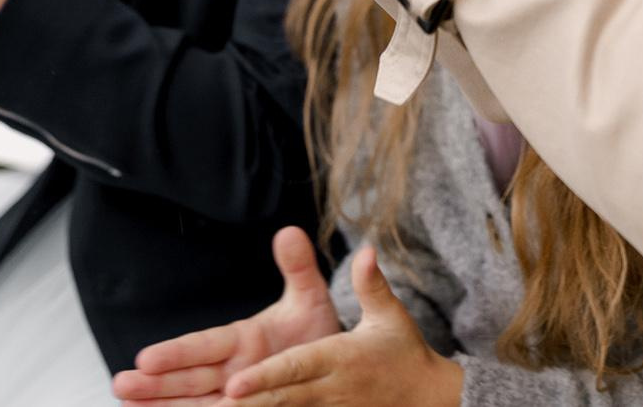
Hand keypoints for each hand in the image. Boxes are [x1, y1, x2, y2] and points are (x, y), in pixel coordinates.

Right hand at [115, 228, 343, 404]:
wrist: (336, 366)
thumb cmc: (317, 331)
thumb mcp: (310, 298)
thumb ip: (297, 269)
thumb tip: (289, 231)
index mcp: (242, 340)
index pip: (205, 346)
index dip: (178, 354)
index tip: (147, 358)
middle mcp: (232, 369)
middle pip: (189, 378)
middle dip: (156, 384)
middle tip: (121, 385)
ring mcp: (234, 394)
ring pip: (192, 402)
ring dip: (160, 404)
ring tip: (125, 404)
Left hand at [219, 246, 461, 405]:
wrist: (425, 396)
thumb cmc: (403, 351)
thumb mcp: (390, 315)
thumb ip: (372, 284)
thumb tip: (366, 250)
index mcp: (341, 357)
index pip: (296, 367)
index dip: (265, 376)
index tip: (234, 384)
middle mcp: (330, 387)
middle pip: (282, 397)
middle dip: (248, 402)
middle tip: (217, 402)